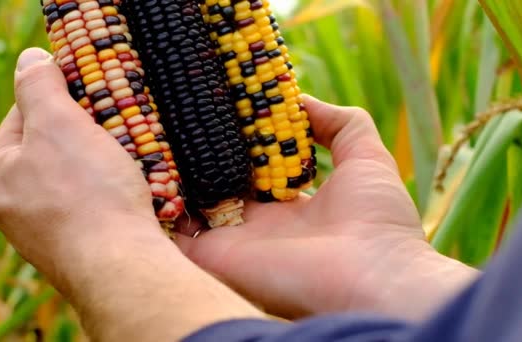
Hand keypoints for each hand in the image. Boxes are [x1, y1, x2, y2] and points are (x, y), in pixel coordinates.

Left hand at [0, 48, 262, 340]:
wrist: (120, 266)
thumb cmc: (87, 193)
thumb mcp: (58, 124)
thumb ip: (38, 86)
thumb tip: (29, 58)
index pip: (23, 118)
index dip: (57, 96)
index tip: (88, 89)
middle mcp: (15, 210)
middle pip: (51, 150)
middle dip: (84, 131)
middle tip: (114, 121)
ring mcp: (48, 233)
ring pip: (76, 178)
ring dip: (102, 160)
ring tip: (129, 152)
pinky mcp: (80, 248)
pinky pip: (94, 205)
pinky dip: (111, 190)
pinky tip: (131, 187)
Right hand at [176, 96, 477, 320]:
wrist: (374, 279)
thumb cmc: (377, 219)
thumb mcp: (367, 156)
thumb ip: (340, 124)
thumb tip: (301, 97)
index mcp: (288, 204)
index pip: (251, 168)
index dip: (235, 140)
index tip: (216, 107)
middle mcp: (256, 222)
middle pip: (217, 184)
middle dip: (197, 155)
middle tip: (174, 116)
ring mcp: (232, 239)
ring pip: (190, 204)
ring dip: (170, 175)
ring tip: (148, 133)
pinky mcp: (213, 256)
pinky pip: (173, 231)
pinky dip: (157, 205)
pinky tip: (144, 167)